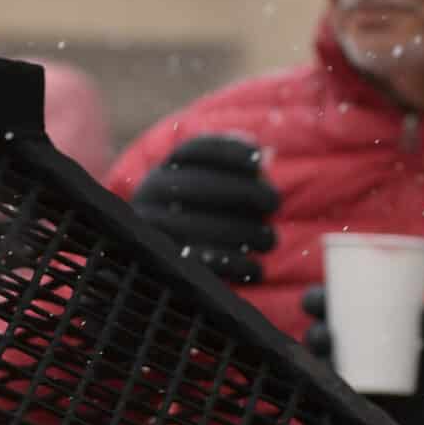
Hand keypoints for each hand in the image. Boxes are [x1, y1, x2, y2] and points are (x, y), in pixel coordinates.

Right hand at [132, 134, 279, 283]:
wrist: (158, 274)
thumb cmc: (198, 224)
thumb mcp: (208, 194)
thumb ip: (238, 171)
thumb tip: (265, 154)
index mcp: (161, 175)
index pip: (193, 150)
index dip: (227, 152)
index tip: (257, 161)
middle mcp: (149, 198)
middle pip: (201, 185)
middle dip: (246, 191)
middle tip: (274, 202)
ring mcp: (153, 233)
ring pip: (204, 226)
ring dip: (247, 232)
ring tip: (268, 239)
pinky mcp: (165, 268)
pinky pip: (205, 265)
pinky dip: (236, 266)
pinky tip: (255, 267)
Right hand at [301, 288, 423, 424]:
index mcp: (357, 326)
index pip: (325, 308)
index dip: (315, 302)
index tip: (317, 301)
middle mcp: (344, 353)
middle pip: (316, 341)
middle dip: (315, 336)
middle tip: (327, 336)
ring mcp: (346, 384)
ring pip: (319, 374)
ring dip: (315, 370)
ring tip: (331, 368)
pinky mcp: (350, 412)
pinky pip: (327, 408)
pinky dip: (321, 404)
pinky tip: (325, 400)